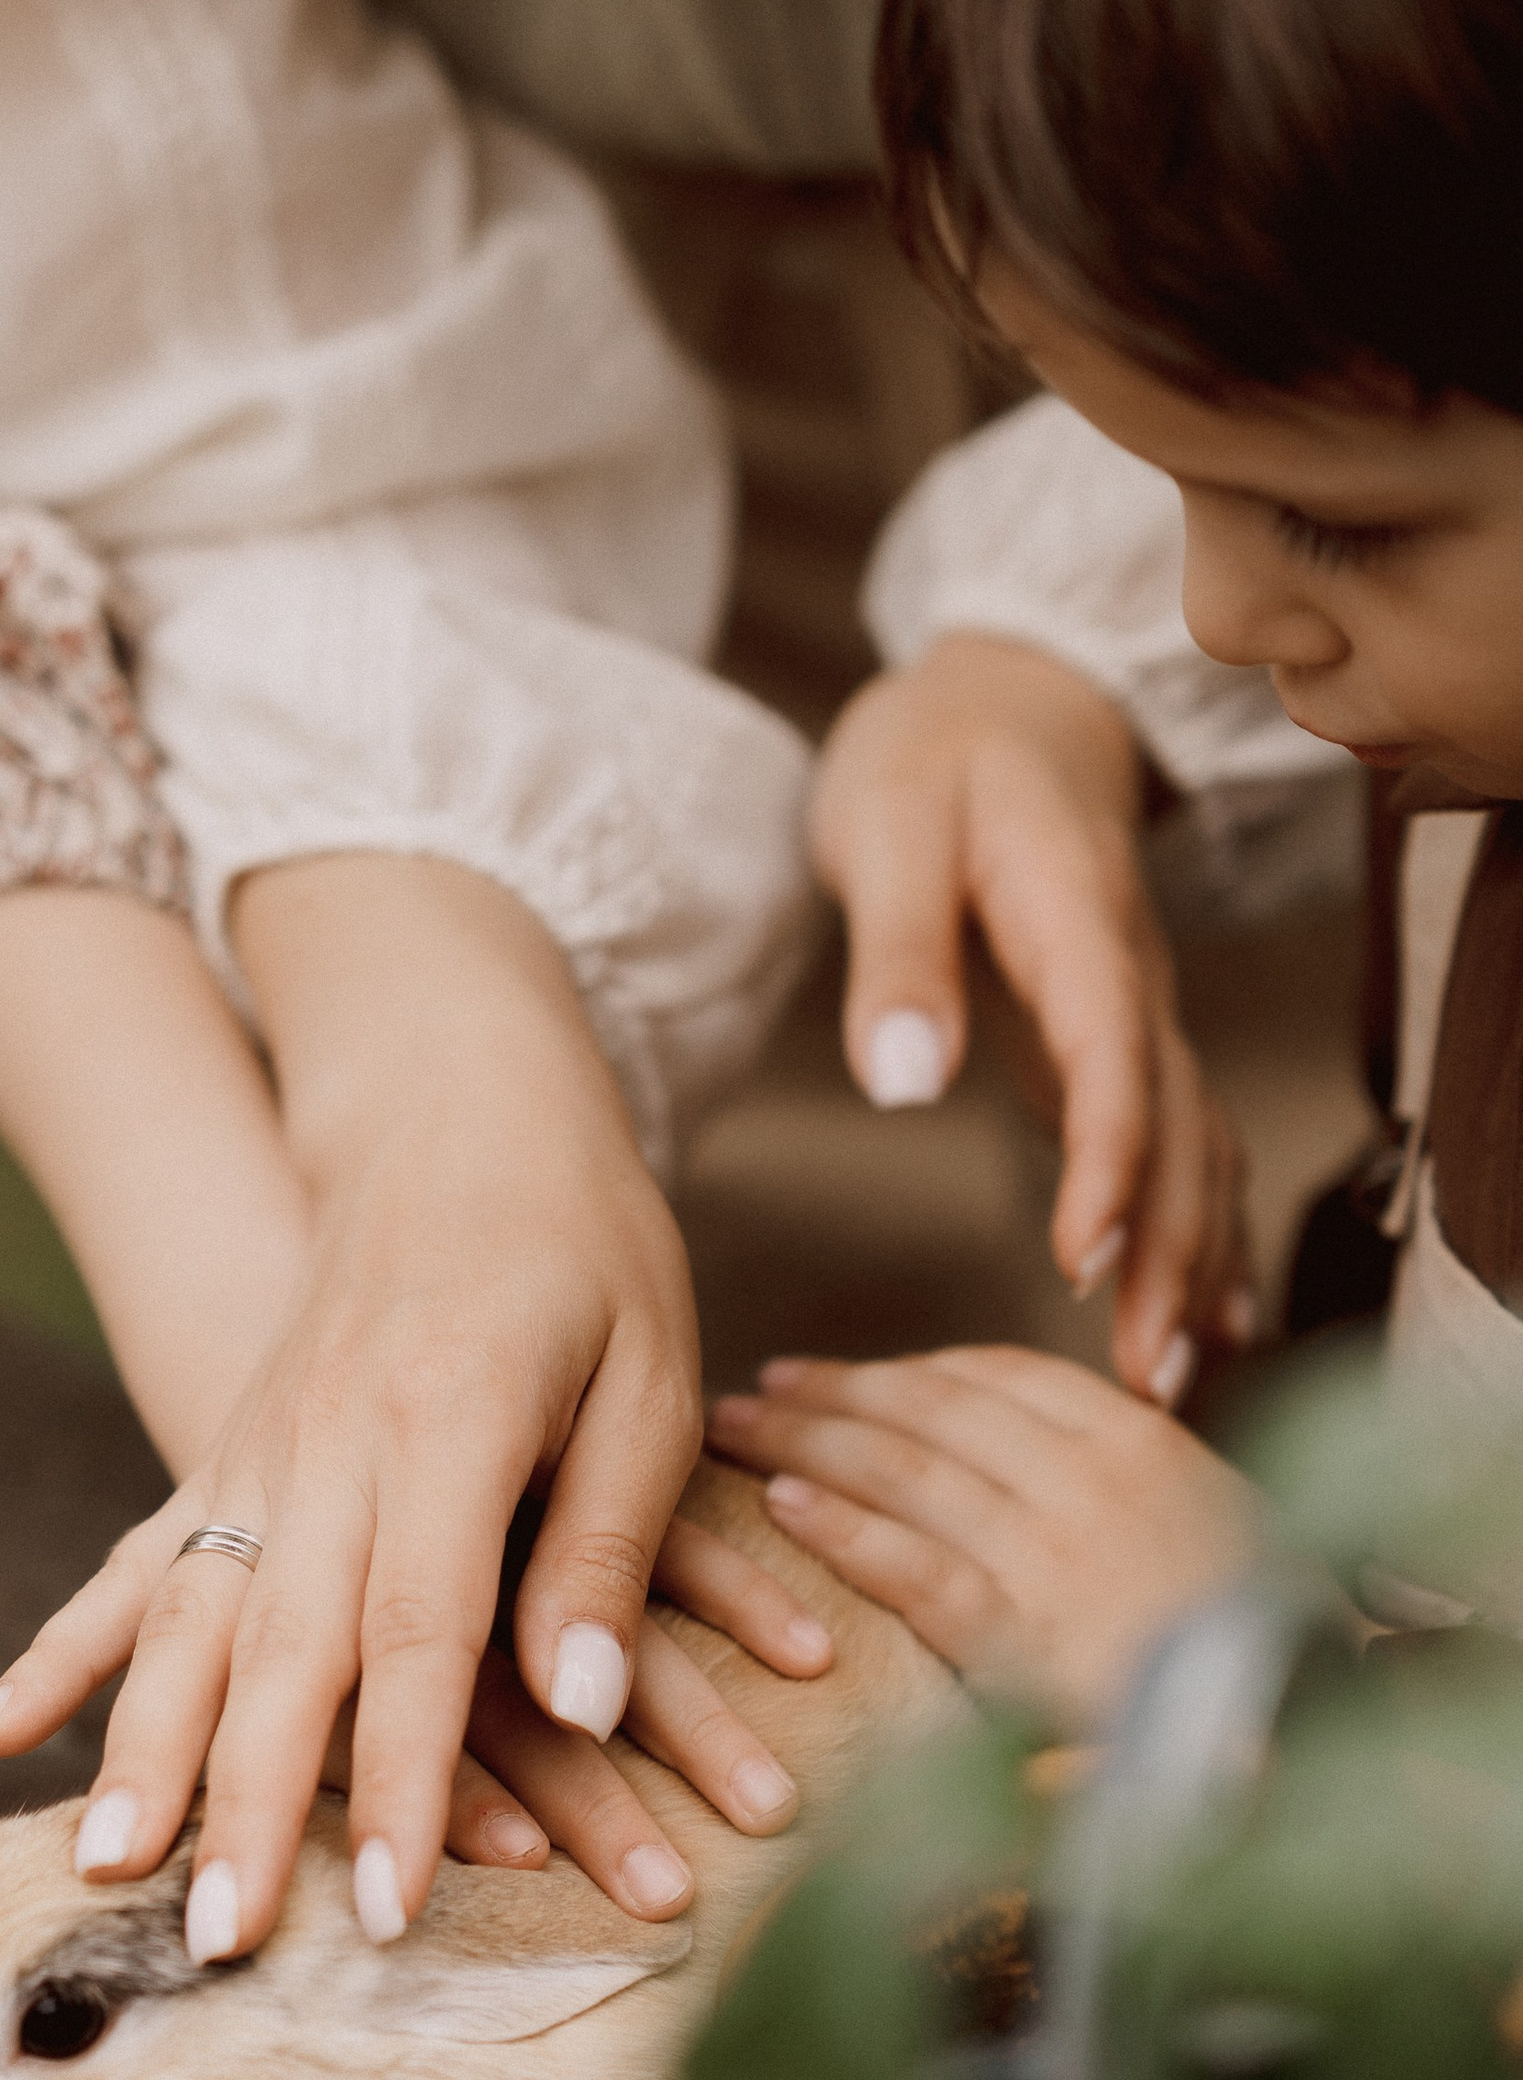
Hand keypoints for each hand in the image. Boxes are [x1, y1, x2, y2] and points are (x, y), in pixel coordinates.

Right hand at [0, 860, 832, 1958]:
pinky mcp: (226, 1449)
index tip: (395, 1910)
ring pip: (188, 1620)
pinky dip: (63, 1653)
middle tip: (220, 1942)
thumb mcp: (648, 1377)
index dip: (410, 1782)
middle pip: (281, 1650)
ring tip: (100, 1872)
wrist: (457, 1108)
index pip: (421, 1634)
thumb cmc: (586, 1248)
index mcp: (449, 1418)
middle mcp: (327, 1439)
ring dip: (144, 1752)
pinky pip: (133, 1565)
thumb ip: (604, 1545)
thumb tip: (582, 1708)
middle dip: (247, 1806)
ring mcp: (257, 1445)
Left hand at [707, 1345, 1262, 1722]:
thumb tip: (1048, 1459)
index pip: (1003, 1378)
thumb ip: (1136, 1484)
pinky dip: (845, 1532)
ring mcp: (1057, 1555)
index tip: (851, 1374)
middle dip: (838, 1393)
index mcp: (1145, 1444)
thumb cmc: (1277, 1644)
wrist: (1314, 1737)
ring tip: (740, 1427)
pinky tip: (785, 1507)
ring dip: (809, 1441)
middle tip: (764, 1386)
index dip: (912, 1372)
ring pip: (907, 1472)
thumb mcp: (1224, 1530)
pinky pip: (917, 1569)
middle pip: (934, 1411)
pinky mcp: (1026, 1638)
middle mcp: (1094, 1480)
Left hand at [811, 638, 1252, 1404]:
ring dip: (1192, 1261)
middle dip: (1171, 1257)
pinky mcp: (1117, 1035)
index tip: (1086, 1262)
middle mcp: (1129, 976)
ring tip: (1172, 1381)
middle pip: (1177, 1129)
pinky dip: (1191, 1229)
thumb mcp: (886, 824)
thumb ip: (895, 949)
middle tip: (1147, 1381)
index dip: (1109, 1166)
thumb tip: (900, 1080)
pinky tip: (1192, 1313)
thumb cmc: (930, 755)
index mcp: (1074, 920)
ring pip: (1194, 1146)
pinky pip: (1178, 1141)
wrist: (1008, 698)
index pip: (1112, 1059)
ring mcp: (1135, 1008)